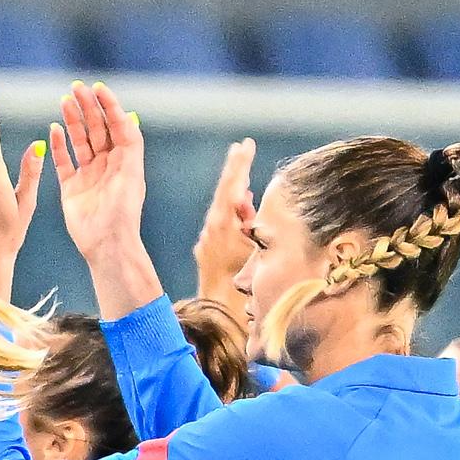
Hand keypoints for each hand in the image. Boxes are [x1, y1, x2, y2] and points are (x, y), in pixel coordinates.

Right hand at [47, 81, 151, 278]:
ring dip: (72, 121)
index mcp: (125, 159)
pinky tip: (54, 129)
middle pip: (97, 129)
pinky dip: (59, 146)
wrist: (106, 244)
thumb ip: (129, 144)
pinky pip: (63, 162)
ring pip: (79, 141)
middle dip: (87, 108)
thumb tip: (128, 114)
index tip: (97, 88)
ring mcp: (88, 175)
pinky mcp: (71, 188)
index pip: (117, 124)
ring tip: (64, 102)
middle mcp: (107, 164)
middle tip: (76, 89)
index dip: (108, 105)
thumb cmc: (123, 211)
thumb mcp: (131, 173)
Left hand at [191, 137, 260, 317]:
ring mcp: (206, 241)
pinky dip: (231, 212)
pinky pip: (220, 225)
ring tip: (243, 169)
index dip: (239, 166)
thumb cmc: (243, 284)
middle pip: (224, 195)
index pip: (231, 188)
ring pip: (223, 210)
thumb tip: (244, 199)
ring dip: (235, 192)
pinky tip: (242, 205)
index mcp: (222, 226)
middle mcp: (210, 231)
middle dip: (235, 172)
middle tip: (241, 148)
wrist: (220, 313)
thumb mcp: (253, 248)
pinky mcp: (207, 251)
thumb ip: (249, 221)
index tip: (245, 146)